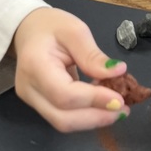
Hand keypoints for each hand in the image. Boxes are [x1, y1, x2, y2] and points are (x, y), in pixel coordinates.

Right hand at [12, 8, 128, 131]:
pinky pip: (63, 118)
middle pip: (63, 118)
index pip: (64, 94)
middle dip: (96, 117)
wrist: (28, 31)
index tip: (120, 99)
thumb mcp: (75, 31)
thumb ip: (93, 55)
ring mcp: (31, 101)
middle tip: (123, 109)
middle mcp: (29, 89)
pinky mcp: (39, 106)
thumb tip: (118, 73)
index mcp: (35, 66)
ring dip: (93, 119)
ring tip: (116, 107)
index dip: (94, 100)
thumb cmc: (50, 27)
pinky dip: (86, 115)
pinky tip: (101, 105)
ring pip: (63, 123)